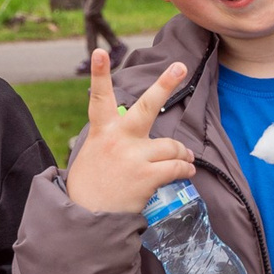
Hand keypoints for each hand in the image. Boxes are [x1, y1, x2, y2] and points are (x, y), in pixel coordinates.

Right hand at [64, 49, 197, 214]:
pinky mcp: (147, 176)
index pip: (99, 97)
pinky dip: (185, 169)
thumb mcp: (94, 155)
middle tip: (180, 66)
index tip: (99, 53)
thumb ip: (113, 141)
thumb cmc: (91, 187)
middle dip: (165, 84)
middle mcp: (118, 139)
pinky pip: (176, 166)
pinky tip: (186, 171)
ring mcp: (133, 156)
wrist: (86, 220)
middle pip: (145, 107)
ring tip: (185, 159)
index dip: (99, 74)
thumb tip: (141, 139)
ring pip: (171, 146)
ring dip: (182, 153)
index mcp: (102, 131)